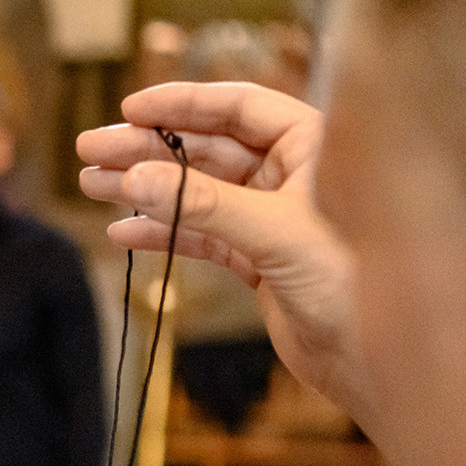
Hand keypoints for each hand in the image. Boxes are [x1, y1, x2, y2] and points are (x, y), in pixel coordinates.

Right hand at [76, 82, 368, 423]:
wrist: (375, 362)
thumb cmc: (355, 286)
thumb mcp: (279, 236)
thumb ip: (206, 206)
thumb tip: (136, 178)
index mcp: (315, 147)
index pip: (240, 106)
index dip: (183, 104)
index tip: (129, 109)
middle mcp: (293, 175)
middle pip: (207, 147)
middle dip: (147, 149)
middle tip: (91, 150)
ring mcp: (272, 218)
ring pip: (197, 192)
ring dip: (145, 189)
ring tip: (92, 185)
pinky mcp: (257, 259)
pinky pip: (200, 235)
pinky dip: (162, 233)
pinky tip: (124, 233)